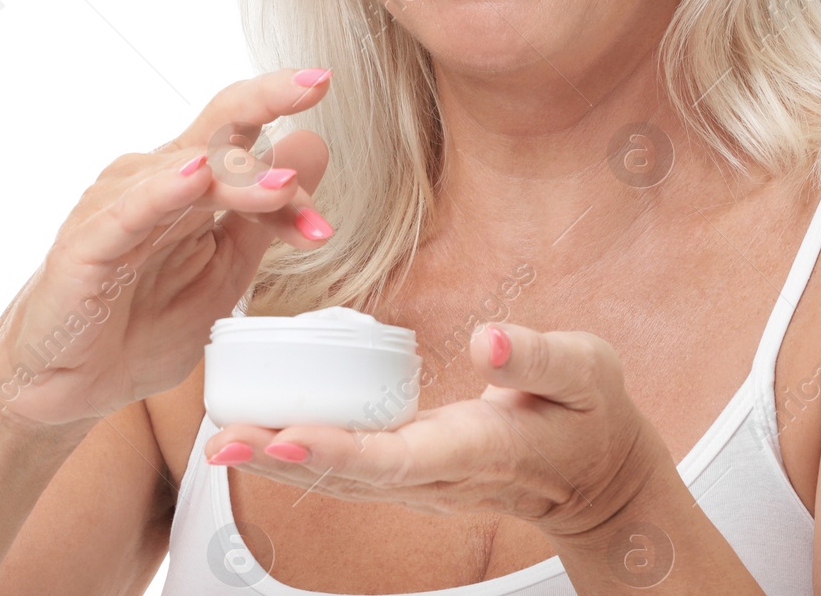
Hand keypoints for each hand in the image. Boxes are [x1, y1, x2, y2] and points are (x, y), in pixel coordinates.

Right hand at [0, 68, 337, 429]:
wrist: (65, 388)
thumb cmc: (138, 326)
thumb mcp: (225, 273)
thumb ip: (267, 217)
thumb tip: (316, 146)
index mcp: (185, 181)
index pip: (235, 122)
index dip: (277, 98)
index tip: (325, 83)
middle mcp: (149, 179)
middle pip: (216, 134)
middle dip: (269, 122)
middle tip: (315, 123)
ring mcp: (115, 208)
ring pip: (186, 173)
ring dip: (241, 181)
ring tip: (285, 188)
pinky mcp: (86, 247)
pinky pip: (129, 213)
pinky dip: (163, 193)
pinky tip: (195, 179)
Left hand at [203, 320, 665, 542]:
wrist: (600, 475)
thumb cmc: (591, 414)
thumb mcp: (587, 372)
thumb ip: (537, 356)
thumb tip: (485, 339)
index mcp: (477, 449)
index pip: (396, 457)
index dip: (336, 451)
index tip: (283, 440)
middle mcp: (438, 476)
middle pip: (349, 475)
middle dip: (281, 459)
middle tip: (220, 439)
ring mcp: (422, 480)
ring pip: (340, 478)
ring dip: (278, 459)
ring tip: (222, 437)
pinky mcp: (413, 468)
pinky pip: (350, 466)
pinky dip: (302, 451)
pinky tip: (265, 431)